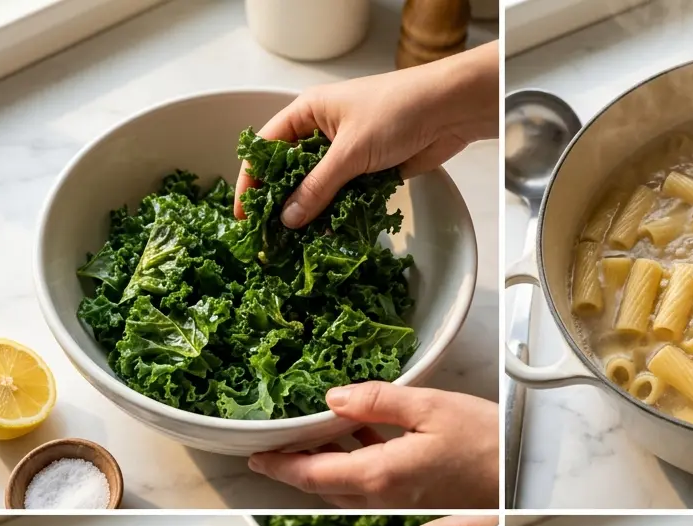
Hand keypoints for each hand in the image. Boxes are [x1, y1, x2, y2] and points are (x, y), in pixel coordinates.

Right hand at [235, 42, 497, 226]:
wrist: (448, 111)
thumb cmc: (396, 113)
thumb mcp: (350, 152)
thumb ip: (318, 187)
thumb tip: (289, 219)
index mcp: (308, 113)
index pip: (267, 149)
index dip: (252, 181)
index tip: (244, 214)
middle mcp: (323, 132)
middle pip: (291, 173)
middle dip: (282, 204)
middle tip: (271, 238)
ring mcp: (347, 153)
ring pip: (320, 189)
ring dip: (312, 215)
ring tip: (297, 247)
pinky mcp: (369, 171)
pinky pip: (346, 198)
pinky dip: (339, 216)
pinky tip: (331, 238)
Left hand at [249, 383, 497, 508]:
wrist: (523, 479)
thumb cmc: (488, 444)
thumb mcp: (429, 406)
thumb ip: (377, 401)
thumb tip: (334, 398)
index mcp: (378, 474)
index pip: (311, 474)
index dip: (278, 465)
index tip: (254, 456)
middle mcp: (383, 494)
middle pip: (323, 485)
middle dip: (294, 465)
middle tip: (273, 443)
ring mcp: (399, 499)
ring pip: (344, 486)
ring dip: (322, 464)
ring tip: (307, 435)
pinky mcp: (414, 496)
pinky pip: (369, 483)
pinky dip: (351, 463)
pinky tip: (356, 436)